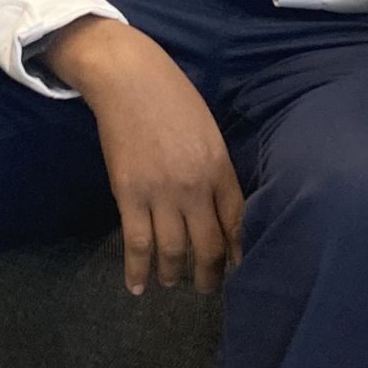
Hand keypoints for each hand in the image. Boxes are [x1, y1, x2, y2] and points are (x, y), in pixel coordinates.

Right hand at [40, 18, 245, 294]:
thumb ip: (215, 169)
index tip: (238, 270)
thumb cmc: (172, 97)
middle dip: (210, 273)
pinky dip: (137, 270)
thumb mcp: (208, 131)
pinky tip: (137, 287)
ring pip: (173, 250)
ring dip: (174, 273)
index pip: (237, 223)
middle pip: (208, 244)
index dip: (239, 252)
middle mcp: (195, 187)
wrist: (128, 79)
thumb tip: (218, 204)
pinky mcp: (129, 195)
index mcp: (220, 168)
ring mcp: (162, 193)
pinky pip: (137, 243)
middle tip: (209, 289)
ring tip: (172, 284)